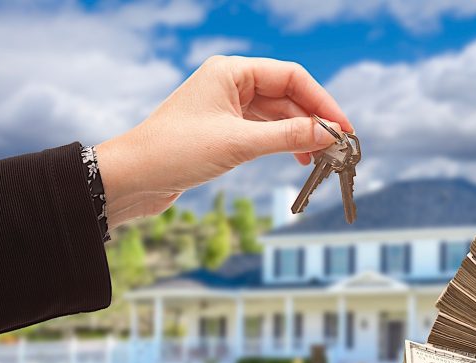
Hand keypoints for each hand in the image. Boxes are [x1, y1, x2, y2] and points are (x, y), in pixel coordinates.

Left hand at [95, 56, 352, 226]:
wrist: (132, 178)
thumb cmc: (175, 151)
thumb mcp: (238, 144)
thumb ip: (287, 137)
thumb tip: (328, 134)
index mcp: (231, 71)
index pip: (291, 77)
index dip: (322, 102)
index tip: (343, 128)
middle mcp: (230, 84)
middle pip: (288, 95)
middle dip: (315, 120)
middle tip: (339, 147)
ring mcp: (227, 107)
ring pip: (278, 116)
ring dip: (301, 135)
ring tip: (321, 158)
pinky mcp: (223, 131)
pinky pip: (264, 132)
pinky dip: (284, 144)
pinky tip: (299, 159)